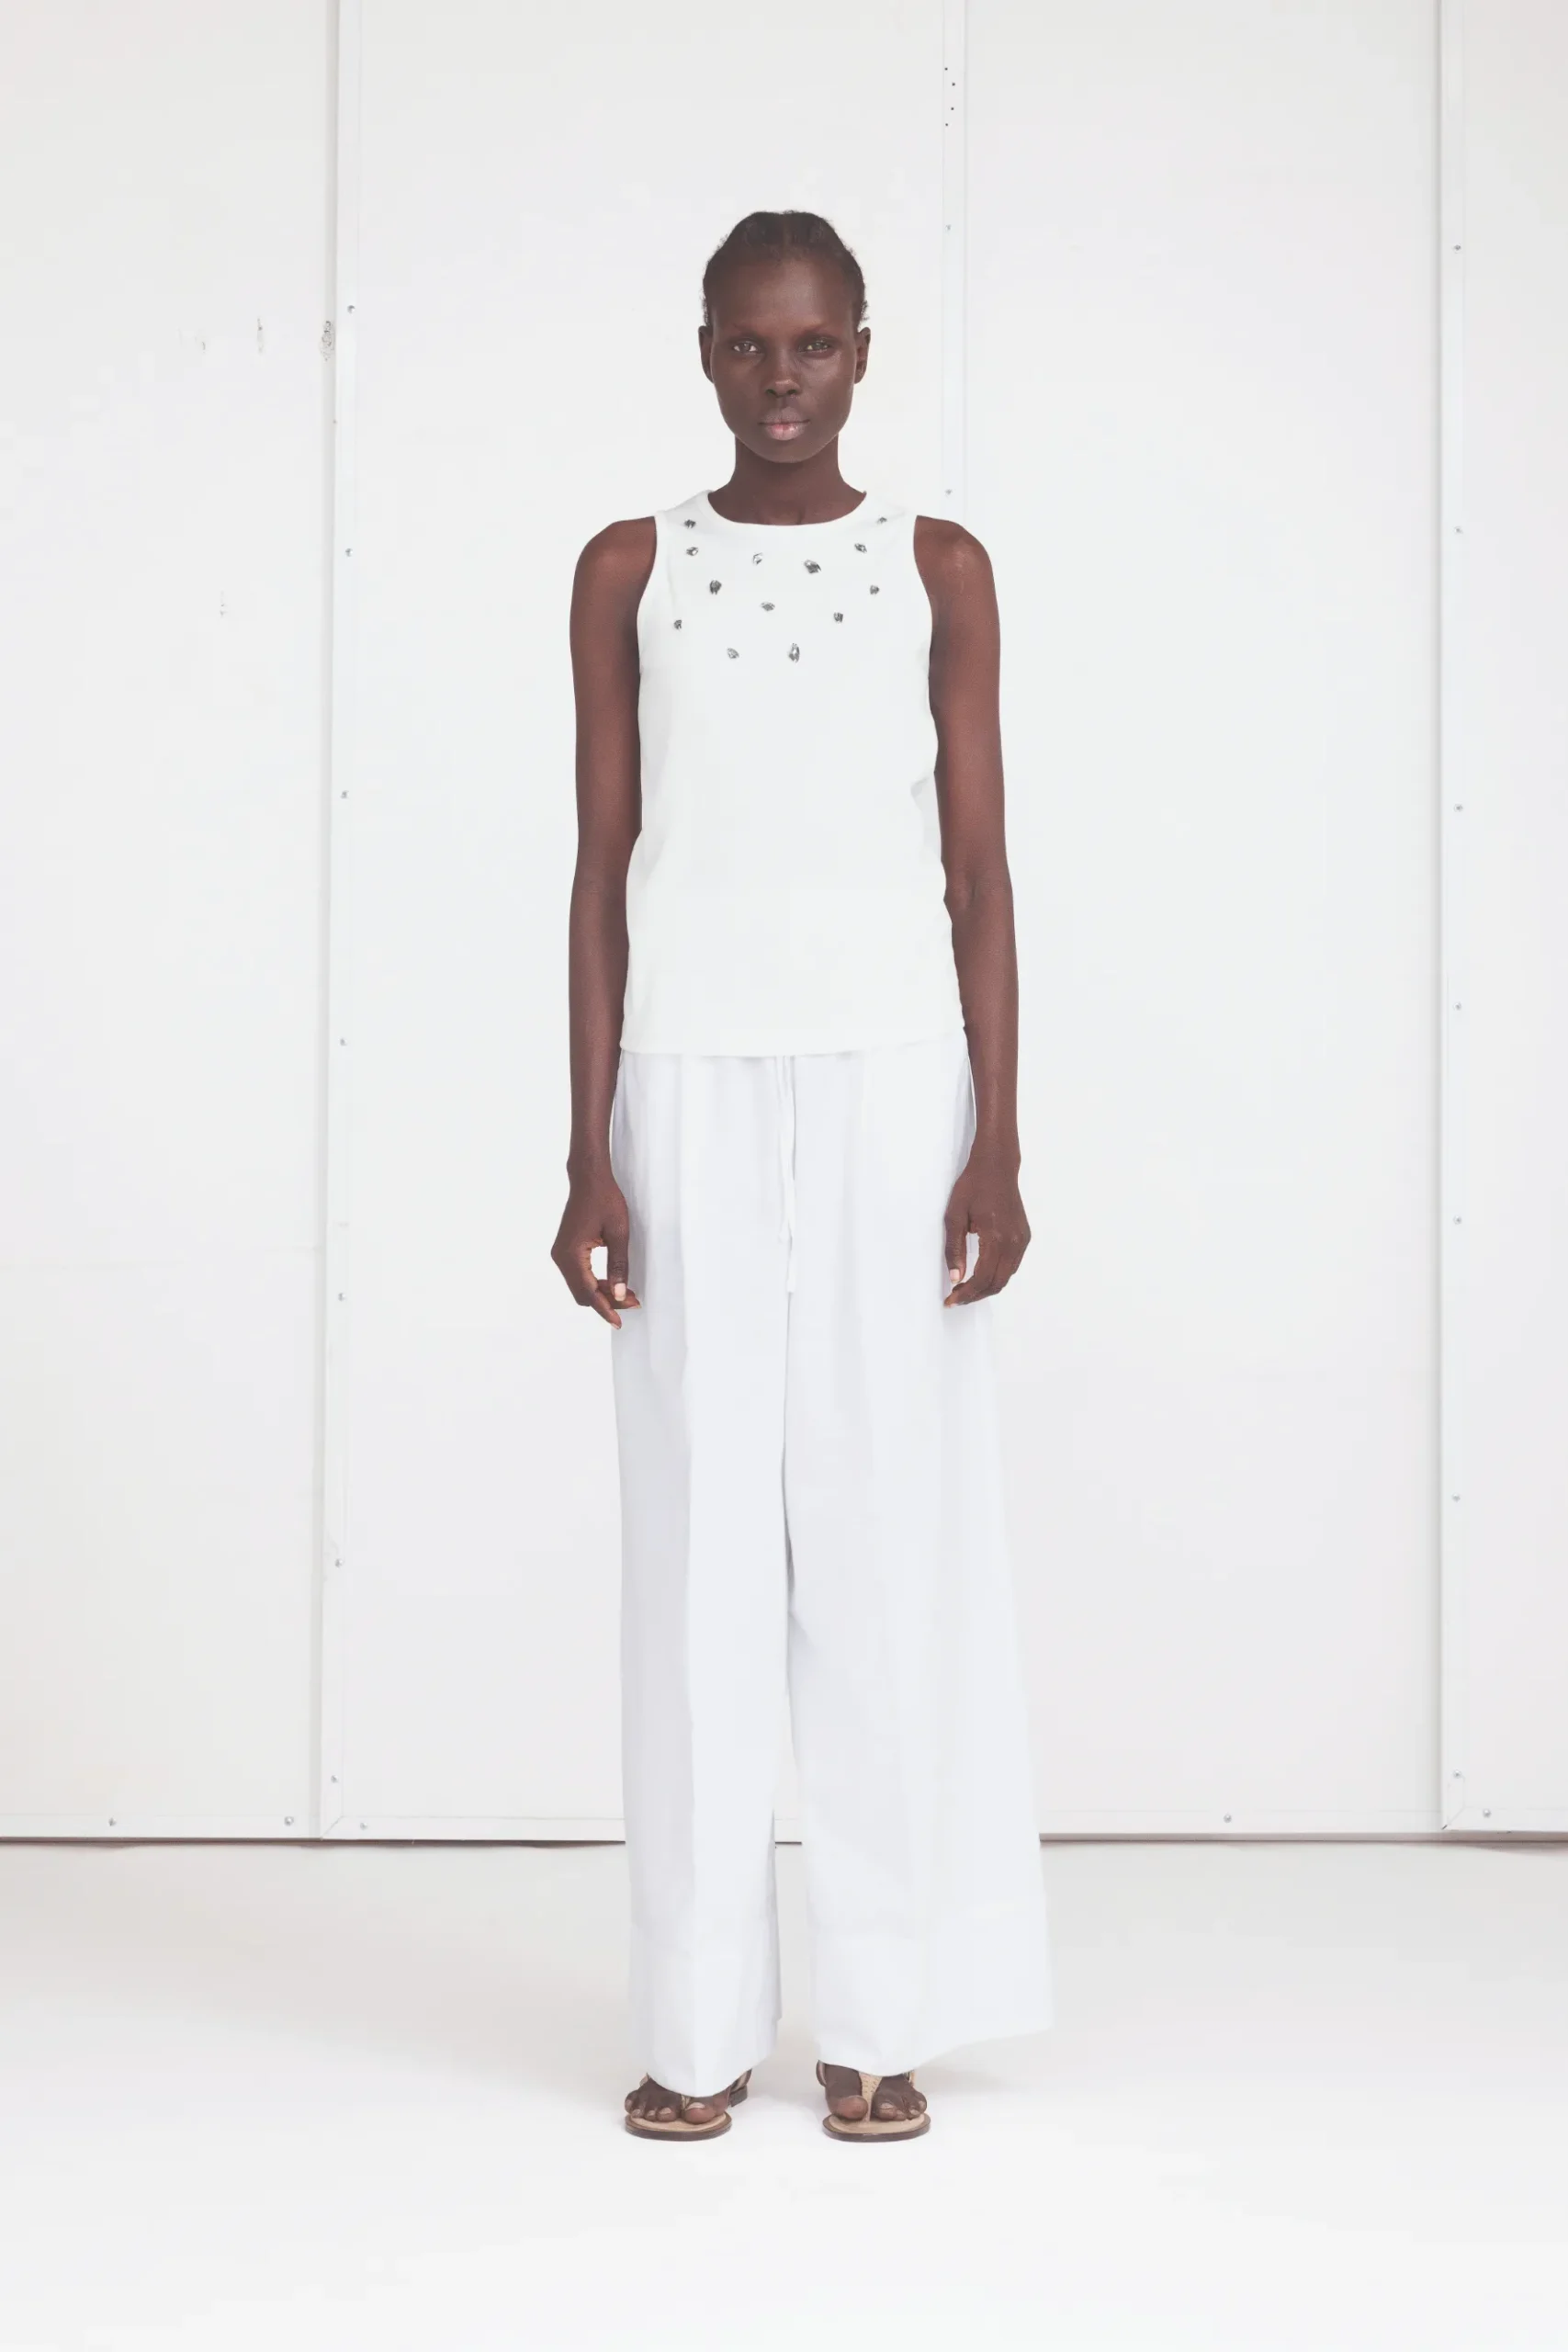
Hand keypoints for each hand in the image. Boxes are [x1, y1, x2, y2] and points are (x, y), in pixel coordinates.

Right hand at [551, 1168, 639, 1327]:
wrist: (589, 1178)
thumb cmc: (605, 1200)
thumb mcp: (619, 1233)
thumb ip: (619, 1265)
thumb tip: (620, 1294)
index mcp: (571, 1254)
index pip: (588, 1293)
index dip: (605, 1309)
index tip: (619, 1323)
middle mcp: (560, 1257)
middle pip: (582, 1294)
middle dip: (606, 1302)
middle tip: (632, 1302)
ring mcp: (560, 1254)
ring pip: (580, 1286)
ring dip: (601, 1293)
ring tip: (626, 1293)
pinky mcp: (565, 1250)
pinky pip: (579, 1275)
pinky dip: (595, 1283)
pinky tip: (613, 1282)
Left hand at [943, 1145, 1029, 1305]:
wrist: (997, 1167)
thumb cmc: (972, 1187)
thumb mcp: (954, 1216)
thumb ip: (954, 1249)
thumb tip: (955, 1278)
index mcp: (995, 1237)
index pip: (982, 1278)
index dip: (966, 1294)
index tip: (950, 1300)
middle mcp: (1013, 1242)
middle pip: (996, 1283)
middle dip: (975, 1296)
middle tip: (956, 1299)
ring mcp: (1022, 1240)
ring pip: (1006, 1277)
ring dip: (987, 1288)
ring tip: (966, 1289)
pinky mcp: (1024, 1237)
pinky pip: (1012, 1266)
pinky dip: (997, 1276)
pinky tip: (982, 1274)